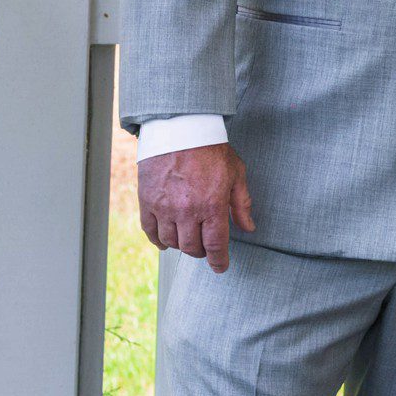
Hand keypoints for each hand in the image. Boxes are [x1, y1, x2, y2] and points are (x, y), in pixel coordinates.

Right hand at [138, 143, 254, 273]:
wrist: (181, 129)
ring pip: (171, 242)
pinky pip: (150, 230)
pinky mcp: (147, 201)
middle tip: (206, 247)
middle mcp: (187, 211)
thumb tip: (249, 228)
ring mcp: (164, 207)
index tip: (221, 267)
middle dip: (201, 252)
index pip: (216, 245)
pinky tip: (164, 241)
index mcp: (212, 206)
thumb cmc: (212, 150)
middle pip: (192, 248)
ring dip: (181, 245)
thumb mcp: (236, 174)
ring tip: (188, 238)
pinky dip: (158, 240)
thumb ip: (242, 204)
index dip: (219, 261)